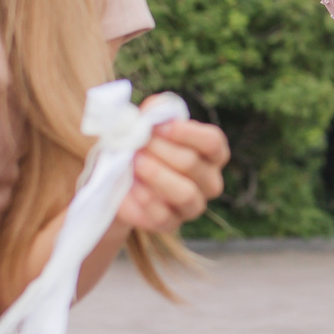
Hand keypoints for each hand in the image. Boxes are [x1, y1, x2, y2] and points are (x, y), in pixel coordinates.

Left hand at [117, 116, 229, 234]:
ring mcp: (193, 205)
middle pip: (191, 164)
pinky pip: (163, 214)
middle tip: (138, 143)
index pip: (213, 143)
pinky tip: (131, 186)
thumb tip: (156, 110)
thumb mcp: (148, 123)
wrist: (121, 177)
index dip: (187, 133)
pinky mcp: (171, 223)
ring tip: (136, 162)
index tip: (159, 127)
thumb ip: (155, 112)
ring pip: (185, 193)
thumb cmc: (143, 145)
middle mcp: (210, 182)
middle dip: (161, 151)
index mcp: (212, 154)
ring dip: (157, 175)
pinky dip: (145, 198)